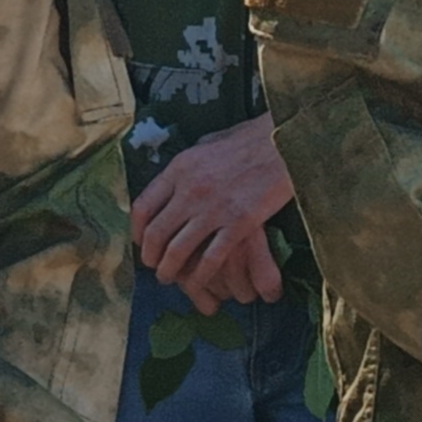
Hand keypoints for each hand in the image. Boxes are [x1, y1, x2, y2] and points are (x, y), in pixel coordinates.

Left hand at [135, 119, 293, 305]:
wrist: (285, 143)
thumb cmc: (250, 140)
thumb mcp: (209, 143)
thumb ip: (189, 164)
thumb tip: (176, 175)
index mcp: (179, 168)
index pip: (142, 207)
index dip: (137, 232)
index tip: (141, 243)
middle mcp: (190, 190)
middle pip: (156, 234)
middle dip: (151, 257)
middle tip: (155, 267)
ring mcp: (214, 208)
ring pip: (178, 250)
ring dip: (169, 270)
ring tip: (171, 279)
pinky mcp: (239, 223)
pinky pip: (211, 258)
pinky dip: (201, 274)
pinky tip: (200, 281)